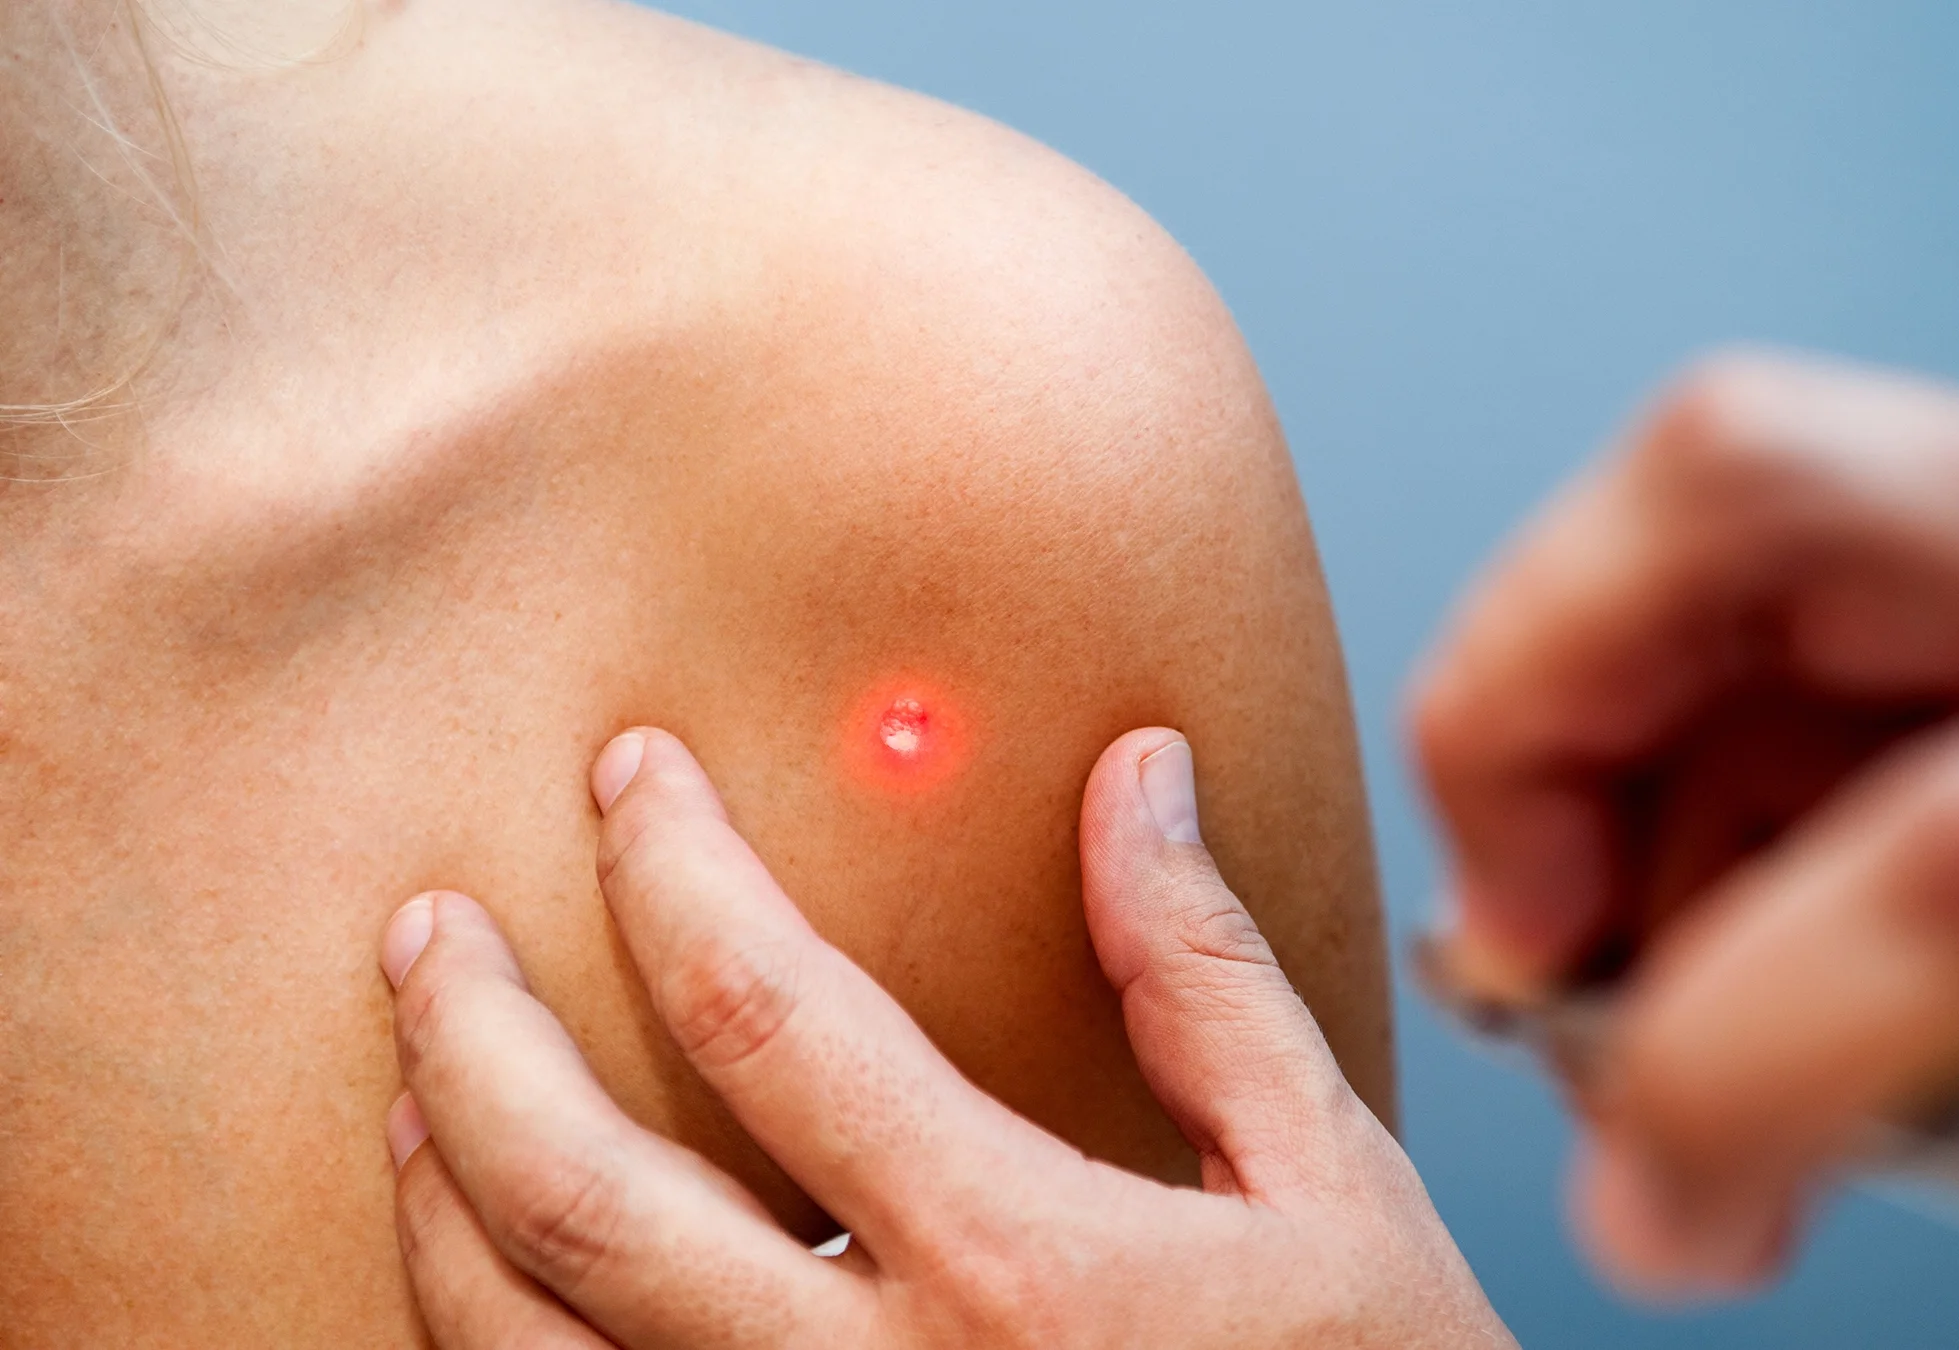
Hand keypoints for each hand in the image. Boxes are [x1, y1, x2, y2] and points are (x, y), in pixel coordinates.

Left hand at [380, 727, 1509, 1347]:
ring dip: (443, 1212)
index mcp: (1019, 1267)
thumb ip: (1203, 976)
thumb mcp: (1325, 1181)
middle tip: (427, 930)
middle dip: (474, 1037)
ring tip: (421, 1090)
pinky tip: (499, 1279)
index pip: (773, 1020)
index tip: (630, 774)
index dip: (674, 870)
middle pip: (586, 1201)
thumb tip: (1134, 775)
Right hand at [1411, 349, 1958, 1295]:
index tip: (1664, 1207)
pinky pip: (1776, 578)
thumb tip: (1678, 1167)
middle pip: (1760, 478)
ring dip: (1594, 736)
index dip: (1738, 1054)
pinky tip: (1747, 895)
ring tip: (1653, 956)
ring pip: (1733, 491)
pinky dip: (1681, 742)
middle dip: (1535, 699)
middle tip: (1533, 926)